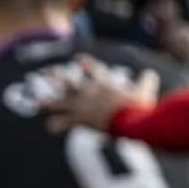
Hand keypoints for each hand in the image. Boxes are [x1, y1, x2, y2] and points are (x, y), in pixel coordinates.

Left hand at [44, 54, 158, 133]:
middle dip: (59, 77)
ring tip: (37, 103)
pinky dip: (57, 126)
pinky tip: (50, 128)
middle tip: (49, 71)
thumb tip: (151, 73)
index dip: (87, 64)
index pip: (94, 71)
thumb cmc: (138, 105)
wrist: (130, 118)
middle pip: (70, 82)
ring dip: (48, 102)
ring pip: (60, 102)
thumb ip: (147, 80)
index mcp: (104, 84)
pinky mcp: (79, 119)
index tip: (79, 59)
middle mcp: (89, 92)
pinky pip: (63, 123)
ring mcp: (81, 105)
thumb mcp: (146, 89)